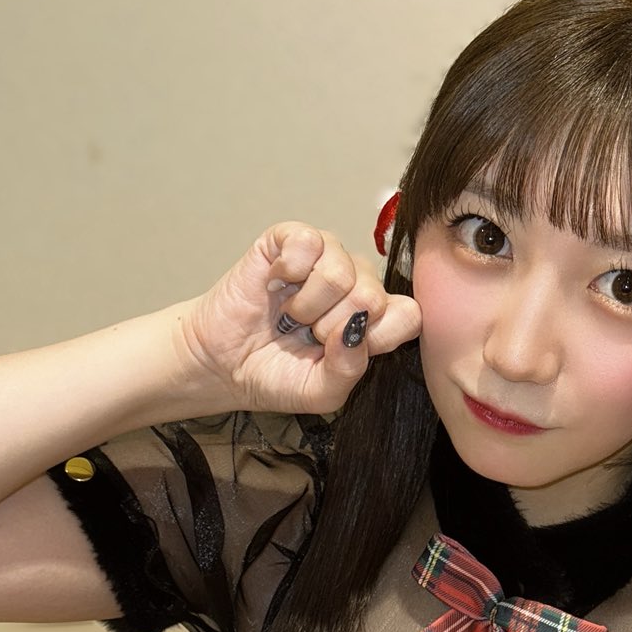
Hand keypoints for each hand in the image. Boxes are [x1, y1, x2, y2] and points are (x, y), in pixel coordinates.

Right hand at [178, 221, 421, 416]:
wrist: (222, 363)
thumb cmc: (274, 375)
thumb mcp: (320, 392)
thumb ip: (348, 370)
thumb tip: (357, 329)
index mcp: (373, 320)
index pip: (409, 314)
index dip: (378, 336)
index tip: (340, 351)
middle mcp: (357, 283)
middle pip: (372, 296)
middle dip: (331, 327)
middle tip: (306, 335)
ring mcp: (326, 258)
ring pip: (341, 272)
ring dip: (306, 305)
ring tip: (290, 315)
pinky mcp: (292, 239)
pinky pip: (308, 242)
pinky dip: (287, 271)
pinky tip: (275, 285)